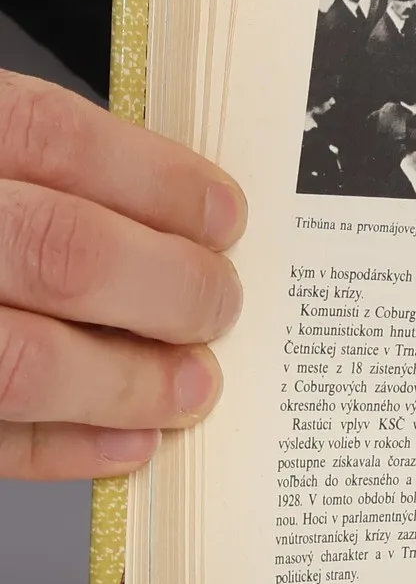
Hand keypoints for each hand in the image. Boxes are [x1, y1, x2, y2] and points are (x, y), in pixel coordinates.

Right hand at [0, 71, 244, 478]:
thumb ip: (24, 173)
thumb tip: (170, 221)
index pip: (50, 134)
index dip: (157, 180)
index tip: (226, 216)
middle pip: (57, 249)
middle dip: (167, 287)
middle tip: (220, 306)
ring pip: (19, 361)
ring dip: (125, 381)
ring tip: (191, 387)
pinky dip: (59, 449)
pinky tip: (123, 443)